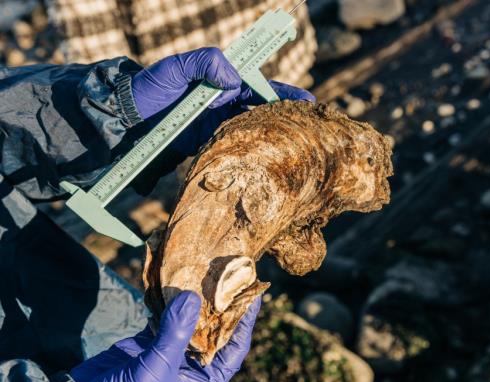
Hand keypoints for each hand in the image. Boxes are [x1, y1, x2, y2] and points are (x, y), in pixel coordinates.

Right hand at [70, 291, 260, 381]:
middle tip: (229, 274)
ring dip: (192, 298)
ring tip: (204, 270)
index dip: (245, 323)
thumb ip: (175, 333)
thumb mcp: (157, 368)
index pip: (233, 349)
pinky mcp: (148, 342)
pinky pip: (162, 317)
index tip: (254, 295)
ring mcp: (169, 352)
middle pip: (213, 331)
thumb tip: (193, 296)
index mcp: (203, 381)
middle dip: (220, 305)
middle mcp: (190, 366)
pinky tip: (170, 279)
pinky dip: (164, 300)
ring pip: (188, 321)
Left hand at [132, 47, 314, 155]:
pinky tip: (268, 158)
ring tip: (297, 143)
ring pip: (252, 127)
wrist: (126, 123)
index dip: (280, 92)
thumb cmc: (150, 90)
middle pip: (261, 107)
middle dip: (285, 113)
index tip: (303, 100)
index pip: (256, 84)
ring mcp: (216, 123)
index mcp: (219, 80)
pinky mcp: (208, 142)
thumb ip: (204, 62)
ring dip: (273, 133)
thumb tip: (235, 78)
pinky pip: (236, 144)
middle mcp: (222, 101)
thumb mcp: (174, 68)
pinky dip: (253, 149)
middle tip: (310, 123)